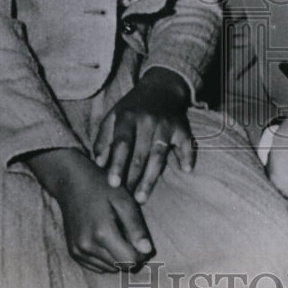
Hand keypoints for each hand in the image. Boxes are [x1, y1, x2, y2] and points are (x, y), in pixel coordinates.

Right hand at [24, 147, 153, 271]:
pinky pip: (97, 266)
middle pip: (120, 267)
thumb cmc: (103, 188)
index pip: (129, 261)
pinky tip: (106, 239)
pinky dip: (106, 258)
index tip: (142, 239)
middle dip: (130, 255)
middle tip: (131, 234)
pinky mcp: (73, 253)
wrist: (72, 182)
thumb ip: (136, 228)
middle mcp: (87, 246)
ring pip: (109, 268)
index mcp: (102, 233)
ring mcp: (78, 251)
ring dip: (118, 257)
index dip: (141, 254)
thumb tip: (147, 251)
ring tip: (118, 234)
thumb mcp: (125, 202)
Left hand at [93, 67, 192, 201]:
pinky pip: (187, 143)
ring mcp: (166, 124)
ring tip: (143, 197)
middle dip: (134, 177)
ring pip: (159, 154)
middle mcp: (147, 120)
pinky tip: (186, 169)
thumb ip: (104, 138)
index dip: (118, 163)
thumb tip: (99, 163)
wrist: (161, 87)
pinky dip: (188, 155)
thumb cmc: (132, 108)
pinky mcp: (183, 127)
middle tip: (128, 199)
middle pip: (140, 153)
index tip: (113, 183)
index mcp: (127, 117)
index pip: (122, 143)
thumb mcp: (113, 116)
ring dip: (151, 177)